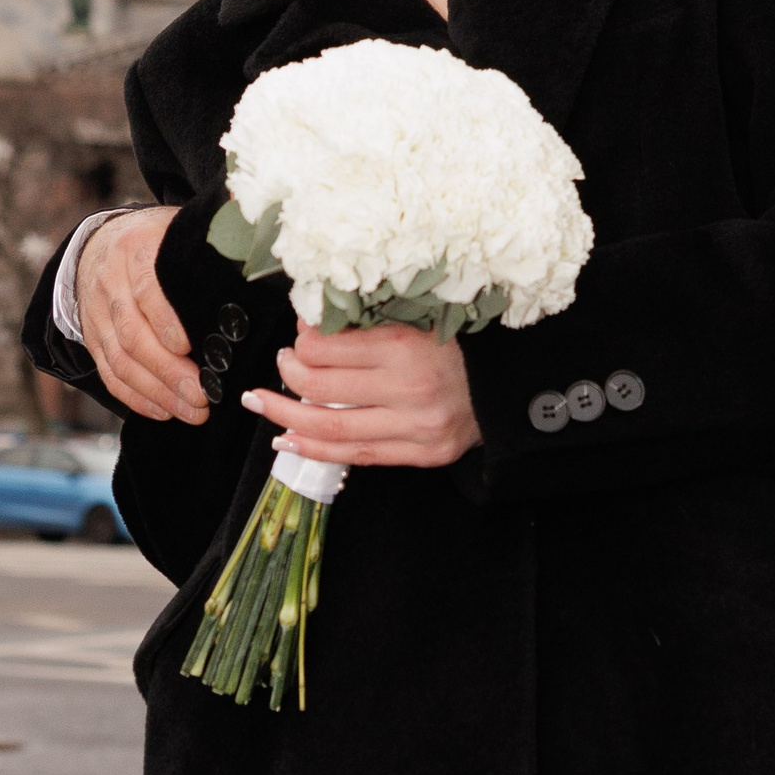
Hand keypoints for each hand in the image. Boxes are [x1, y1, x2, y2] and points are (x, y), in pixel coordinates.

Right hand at [77, 208, 203, 426]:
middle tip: (201, 395)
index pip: (147, 288)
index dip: (166, 320)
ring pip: (120, 360)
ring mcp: (97, 314)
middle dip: (168, 371)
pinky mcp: (92, 338)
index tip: (191, 347)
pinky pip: (109, 374)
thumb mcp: (177, 231)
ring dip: (157, 392)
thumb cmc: (156, 240)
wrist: (99, 242)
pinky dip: (136, 397)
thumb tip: (257, 268)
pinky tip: (164, 411)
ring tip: (192, 411)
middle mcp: (110, 283)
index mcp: (135, 249)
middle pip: (133, 334)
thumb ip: (205, 251)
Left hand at [243, 320, 481, 469]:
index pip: (325, 347)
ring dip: (285, 418)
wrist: (512, 385)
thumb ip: (367, 324)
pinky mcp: (422, 454)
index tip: (299, 334)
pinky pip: (356, 456)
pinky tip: (288, 440)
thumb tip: (310, 325)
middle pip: (319, 388)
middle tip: (280, 364)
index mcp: (406, 346)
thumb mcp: (418, 319)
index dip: (301, 340)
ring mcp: (416, 428)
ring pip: (330, 428)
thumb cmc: (462, 345)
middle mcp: (409, 390)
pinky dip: (314, 449)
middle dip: (288, 375)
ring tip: (262, 404)